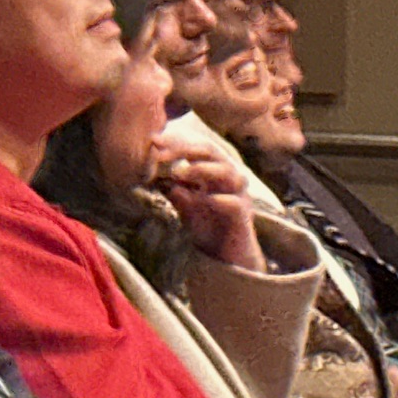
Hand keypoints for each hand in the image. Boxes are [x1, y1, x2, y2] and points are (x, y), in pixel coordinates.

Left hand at [150, 128, 266, 270]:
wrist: (227, 256)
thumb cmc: (207, 226)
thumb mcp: (185, 206)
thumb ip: (175, 190)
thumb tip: (157, 175)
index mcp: (213, 170)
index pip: (196, 147)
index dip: (176, 141)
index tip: (153, 141)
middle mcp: (228, 177)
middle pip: (211, 152)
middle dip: (185, 149)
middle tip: (162, 153)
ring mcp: (238, 194)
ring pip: (227, 172)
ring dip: (202, 169)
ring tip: (179, 173)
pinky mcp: (243, 215)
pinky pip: (235, 203)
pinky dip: (219, 200)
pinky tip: (204, 200)